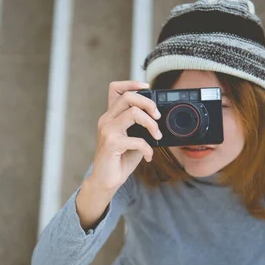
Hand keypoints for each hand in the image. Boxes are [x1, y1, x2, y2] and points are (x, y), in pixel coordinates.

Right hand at [76, 81, 161, 228]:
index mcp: (111, 116)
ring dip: (151, 125)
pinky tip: (148, 156)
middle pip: (128, 96)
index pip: (116, 89)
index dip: (131, 83)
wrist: (105, 181)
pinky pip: (137, 139)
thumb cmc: (119, 160)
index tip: (147, 87)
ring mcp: (107, 130)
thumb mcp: (133, 138)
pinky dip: (148, 149)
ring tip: (157, 136)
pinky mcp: (111, 143)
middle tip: (158, 116)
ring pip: (134, 113)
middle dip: (148, 103)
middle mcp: (107, 120)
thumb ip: (141, 126)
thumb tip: (158, 119)